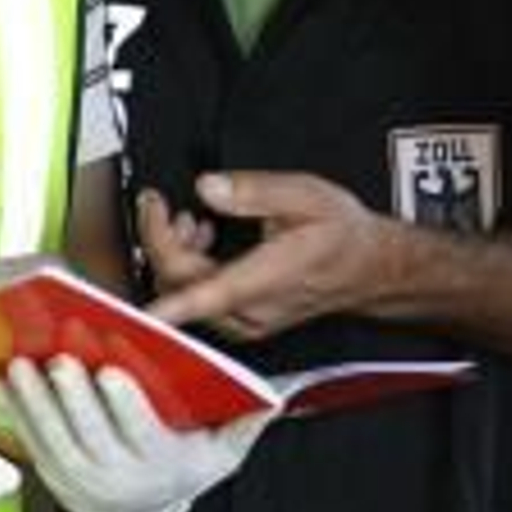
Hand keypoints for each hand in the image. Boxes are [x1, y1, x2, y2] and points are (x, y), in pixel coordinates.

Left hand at [0, 355, 268, 511]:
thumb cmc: (181, 470)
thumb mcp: (220, 455)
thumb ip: (244, 424)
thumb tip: (274, 398)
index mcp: (156, 465)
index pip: (139, 434)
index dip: (124, 405)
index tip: (112, 373)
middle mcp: (114, 477)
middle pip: (89, 435)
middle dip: (73, 398)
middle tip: (60, 361)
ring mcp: (77, 480)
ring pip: (52, 439)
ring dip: (35, 402)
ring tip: (23, 367)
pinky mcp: (50, 474)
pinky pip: (29, 441)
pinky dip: (14, 412)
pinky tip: (4, 383)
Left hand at [145, 172, 404, 340]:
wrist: (370, 267)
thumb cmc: (342, 236)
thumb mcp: (305, 195)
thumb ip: (254, 190)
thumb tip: (208, 188)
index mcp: (266, 279)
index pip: (206, 293)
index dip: (169, 304)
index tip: (141, 308)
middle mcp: (252, 311)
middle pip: (182, 286)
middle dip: (162, 242)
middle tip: (161, 204)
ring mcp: (246, 322)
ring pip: (186, 297)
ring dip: (176, 255)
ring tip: (194, 222)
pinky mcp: (243, 323)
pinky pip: (198, 302)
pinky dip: (189, 270)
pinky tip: (204, 241)